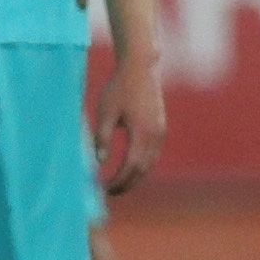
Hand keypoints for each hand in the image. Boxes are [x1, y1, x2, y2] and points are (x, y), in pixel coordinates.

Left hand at [94, 57, 167, 194]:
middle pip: (143, 169)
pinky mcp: (160, 127)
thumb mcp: (105, 112)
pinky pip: (153, 153)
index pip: (131, 166)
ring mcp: (160, 131)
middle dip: (127, 183)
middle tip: (111, 192)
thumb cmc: (120, 87)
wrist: (141, 67)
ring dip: (136, 176)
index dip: (118, 180)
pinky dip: (142, 164)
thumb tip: (99, 162)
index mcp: (142, 132)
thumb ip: (103, 138)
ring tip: (119, 183)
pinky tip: (129, 166)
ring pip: (150, 163)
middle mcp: (155, 134)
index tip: (104, 188)